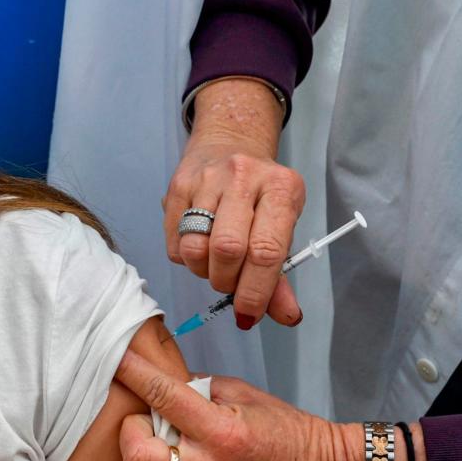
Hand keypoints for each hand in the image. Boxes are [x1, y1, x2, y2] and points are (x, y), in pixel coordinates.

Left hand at [114, 349, 361, 460]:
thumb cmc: (286, 431)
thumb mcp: (245, 393)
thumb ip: (200, 386)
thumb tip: (163, 382)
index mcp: (221, 430)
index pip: (164, 397)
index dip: (135, 374)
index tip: (120, 361)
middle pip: (138, 456)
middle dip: (129, 432)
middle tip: (143, 423)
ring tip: (156, 453)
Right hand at [166, 79, 304, 327]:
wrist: (230, 144)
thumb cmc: (261, 196)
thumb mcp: (282, 227)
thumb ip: (281, 275)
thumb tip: (287, 316)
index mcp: (281, 188)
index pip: (266, 250)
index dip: (255, 291)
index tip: (248, 313)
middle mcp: (244, 177)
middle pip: (228, 250)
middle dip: (227, 282)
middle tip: (230, 285)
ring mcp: (207, 178)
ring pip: (195, 248)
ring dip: (204, 272)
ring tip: (214, 265)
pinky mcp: (178, 185)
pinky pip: (175, 243)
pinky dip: (187, 259)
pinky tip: (200, 246)